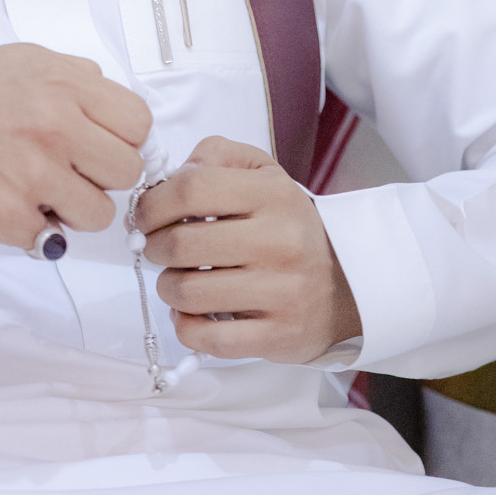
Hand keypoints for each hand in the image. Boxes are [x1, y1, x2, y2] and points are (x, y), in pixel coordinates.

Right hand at [0, 44, 149, 249]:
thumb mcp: (18, 63)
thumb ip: (72, 77)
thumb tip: (111, 100)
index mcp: (62, 84)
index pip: (137, 121)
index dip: (123, 138)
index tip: (103, 145)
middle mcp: (56, 125)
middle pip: (128, 169)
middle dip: (102, 175)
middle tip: (71, 171)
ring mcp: (37, 174)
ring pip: (100, 212)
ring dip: (74, 209)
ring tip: (41, 192)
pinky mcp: (15, 216)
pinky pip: (57, 238)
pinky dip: (37, 229)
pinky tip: (11, 205)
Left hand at [136, 137, 360, 363]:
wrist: (350, 282)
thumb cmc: (290, 227)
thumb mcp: (264, 174)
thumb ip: (217, 156)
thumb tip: (175, 173)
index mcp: (272, 195)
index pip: (191, 189)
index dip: (153, 203)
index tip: (146, 215)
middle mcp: (279, 241)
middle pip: (181, 244)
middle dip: (154, 247)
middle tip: (160, 248)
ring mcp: (280, 292)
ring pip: (187, 293)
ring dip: (169, 288)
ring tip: (181, 280)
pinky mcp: (277, 335)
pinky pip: (207, 338)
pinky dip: (186, 327)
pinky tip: (194, 313)